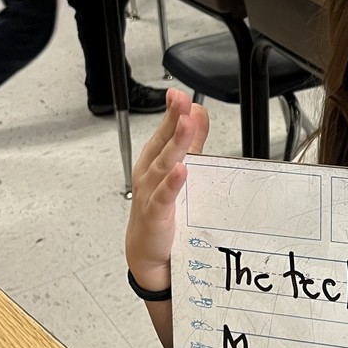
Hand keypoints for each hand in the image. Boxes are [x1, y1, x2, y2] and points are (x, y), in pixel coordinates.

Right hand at [126, 89, 209, 294]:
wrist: (149, 253)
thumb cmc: (162, 212)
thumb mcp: (179, 171)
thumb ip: (191, 142)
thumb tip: (198, 112)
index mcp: (155, 162)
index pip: (165, 132)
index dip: (172, 112)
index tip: (180, 95)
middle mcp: (150, 174)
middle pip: (161, 143)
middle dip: (172, 121)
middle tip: (182, 101)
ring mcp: (151, 194)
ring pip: (162, 165)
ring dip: (175, 145)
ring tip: (185, 126)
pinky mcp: (156, 215)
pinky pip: (164, 197)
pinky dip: (172, 183)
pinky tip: (181, 170)